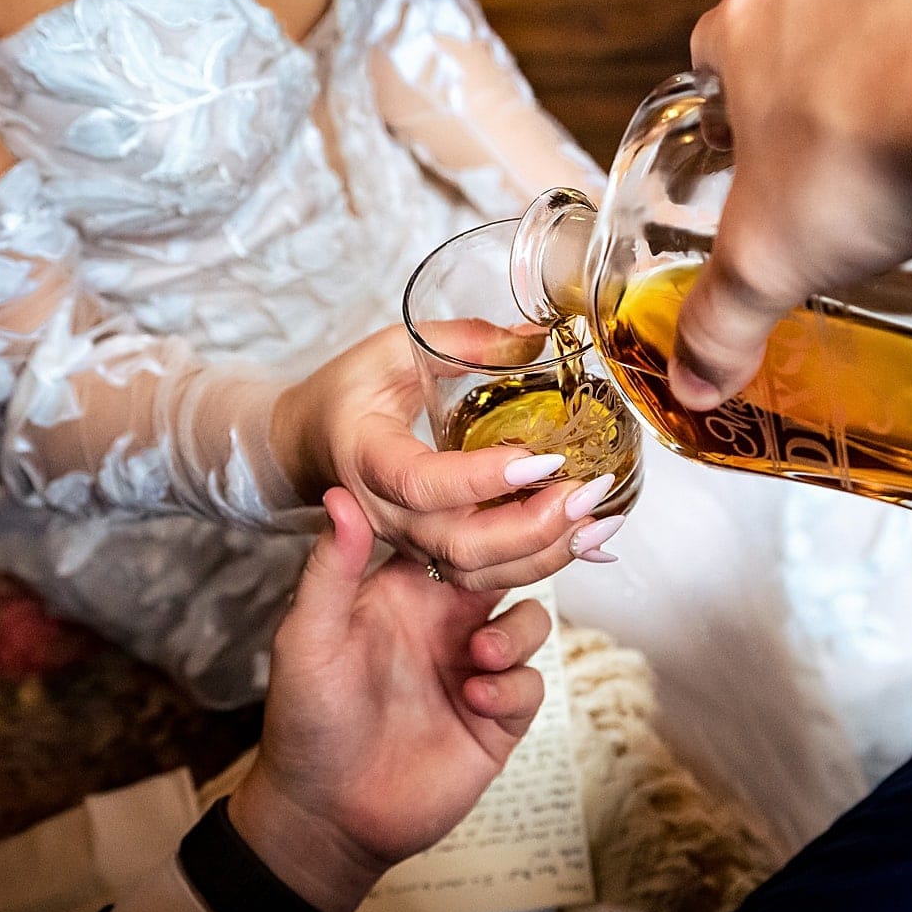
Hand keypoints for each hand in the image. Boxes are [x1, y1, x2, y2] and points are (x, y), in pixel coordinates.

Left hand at [228, 487, 551, 911]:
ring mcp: (474, 668)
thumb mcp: (308, 638)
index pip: (457, 533)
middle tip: (545, 547)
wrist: (324, 816)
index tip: (508, 489)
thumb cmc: (306, 720)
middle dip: (530, 559)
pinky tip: (475, 700)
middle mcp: (445, 620)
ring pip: (530, 621)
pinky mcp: (496, 718)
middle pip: (508, 570)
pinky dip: (512, 686)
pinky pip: (530, 684)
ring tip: (480, 655)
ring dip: (516, 631)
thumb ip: (330, 568)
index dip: (483, 513)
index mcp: (405, 588)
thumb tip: (341, 495)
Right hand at [275, 324, 624, 588]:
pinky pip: (487, 573)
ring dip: (546, 553)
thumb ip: (460, 341)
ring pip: (477, 570)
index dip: (483, 479)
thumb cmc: (348, 393)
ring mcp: (409, 541)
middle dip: (532, 527)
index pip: (423, 483)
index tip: (543, 457)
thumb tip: (538, 337)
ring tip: (600, 520)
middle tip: (588, 492)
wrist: (310, 443)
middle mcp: (387, 513)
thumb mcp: (390, 349)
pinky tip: (590, 544)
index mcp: (369, 457)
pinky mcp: (432, 551)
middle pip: (458, 543)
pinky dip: (542, 563)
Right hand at [671, 0, 911, 409]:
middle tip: (847, 165)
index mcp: (754, 25)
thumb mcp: (773, 263)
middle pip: (813, 23)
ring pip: (909, 5)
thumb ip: (723, 322)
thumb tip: (694, 379)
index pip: (713, 50)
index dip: (727, 104)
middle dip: (825, 88)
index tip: (747, 149)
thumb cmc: (878, 145)